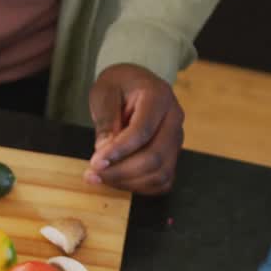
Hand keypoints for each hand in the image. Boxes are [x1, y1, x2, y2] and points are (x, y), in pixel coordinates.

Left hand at [86, 63, 184, 194]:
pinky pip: (162, 181)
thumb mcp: (104, 93)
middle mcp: (174, 119)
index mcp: (159, 96)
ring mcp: (177, 139)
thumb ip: (106, 120)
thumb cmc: (118, 85)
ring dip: (129, 182)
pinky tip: (117, 180)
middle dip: (121, 171)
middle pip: (155, 157)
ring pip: (161, 174)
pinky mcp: (173, 155)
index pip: (142, 131)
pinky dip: (140, 187)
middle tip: (93, 174)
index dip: (119, 151)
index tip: (95, 163)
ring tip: (101, 178)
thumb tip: (104, 151)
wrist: (134, 83)